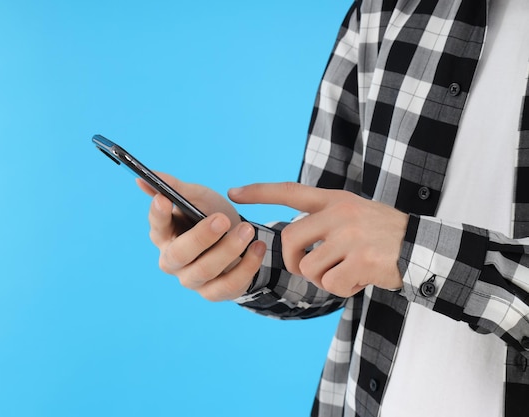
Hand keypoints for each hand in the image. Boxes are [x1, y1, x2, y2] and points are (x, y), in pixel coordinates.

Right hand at [137, 173, 265, 300]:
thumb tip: (142, 179)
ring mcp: (191, 280)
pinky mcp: (214, 293)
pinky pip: (229, 285)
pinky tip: (258, 248)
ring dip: (229, 249)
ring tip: (248, 230)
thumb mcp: (196, 197)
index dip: (158, 214)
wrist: (235, 236)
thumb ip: (175, 188)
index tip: (164, 199)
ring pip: (206, 270)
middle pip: (180, 254)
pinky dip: (247, 266)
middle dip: (202, 236)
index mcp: (164, 235)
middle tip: (223, 218)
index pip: (156, 226)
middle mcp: (172, 260)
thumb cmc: (208, 214)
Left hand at [229, 182, 407, 296]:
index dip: (259, 192)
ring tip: (346, 273)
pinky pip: (332, 285)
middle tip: (312, 269)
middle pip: (290, 238)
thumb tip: (291, 245)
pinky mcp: (362, 260)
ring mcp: (351, 235)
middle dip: (294, 261)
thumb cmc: (383, 235)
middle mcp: (340, 213)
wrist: (423, 248)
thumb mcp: (353, 214)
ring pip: (310, 267)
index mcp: (335, 199)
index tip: (232, 193)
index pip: (289, 191)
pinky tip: (360, 280)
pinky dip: (342, 289)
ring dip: (322, 279)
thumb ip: (324, 222)